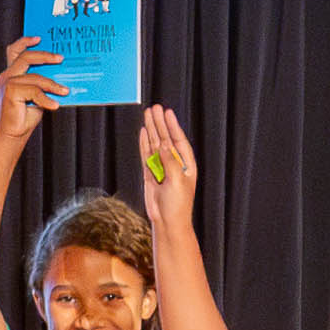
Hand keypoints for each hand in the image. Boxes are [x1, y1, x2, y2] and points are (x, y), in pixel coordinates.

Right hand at [0, 37, 64, 151]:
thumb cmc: (27, 112)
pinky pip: (34, 91)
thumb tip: (61, 71)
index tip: (40, 38)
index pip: (14, 51)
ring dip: (52, 84)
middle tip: (60, 58)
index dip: (25, 41)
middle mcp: (8, 75)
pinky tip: (55, 105)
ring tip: (64, 90)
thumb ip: (42, 81)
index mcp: (12, 73)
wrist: (15, 133)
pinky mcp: (10, 92)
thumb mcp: (37, 93)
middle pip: (26, 57)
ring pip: (34, 76)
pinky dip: (46, 98)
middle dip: (45, 56)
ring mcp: (7, 83)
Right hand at [139, 106, 199, 232]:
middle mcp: (174, 164)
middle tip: (154, 108)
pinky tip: (143, 133)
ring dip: (151, 130)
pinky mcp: (151, 175)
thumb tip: (163, 144)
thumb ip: (170, 161)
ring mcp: (162, 169)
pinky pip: (146, 156)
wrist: (168, 222)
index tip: (167, 112)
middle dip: (160, 124)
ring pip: (154, 145)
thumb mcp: (177, 181)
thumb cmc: (178, 204)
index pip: (179, 141)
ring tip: (147, 115)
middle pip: (165, 139)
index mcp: (186, 165)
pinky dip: (144, 144)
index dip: (173, 126)